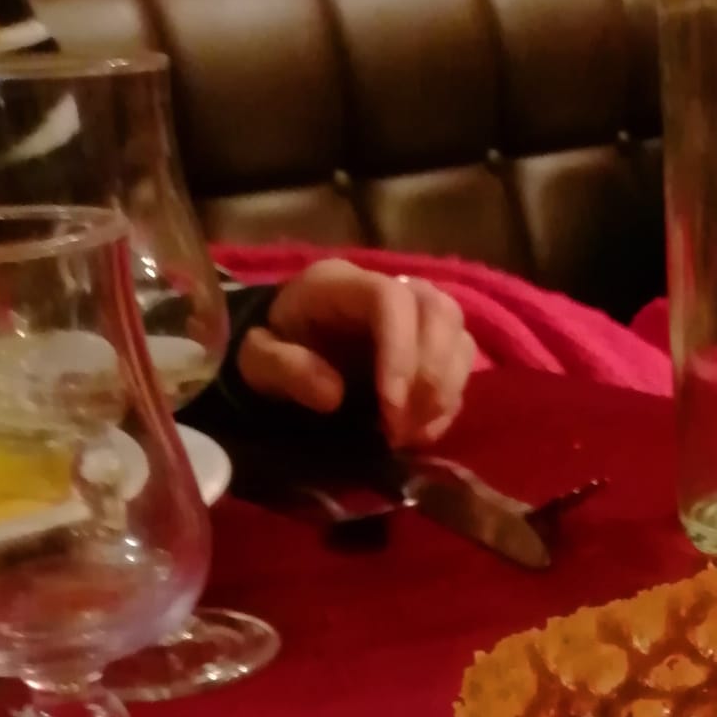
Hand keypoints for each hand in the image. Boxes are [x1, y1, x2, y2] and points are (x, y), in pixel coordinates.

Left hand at [235, 260, 476, 447]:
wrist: (285, 347)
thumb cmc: (272, 348)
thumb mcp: (255, 360)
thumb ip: (283, 368)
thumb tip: (333, 394)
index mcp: (341, 284)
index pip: (391, 300)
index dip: (401, 353)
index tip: (391, 407)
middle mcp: (388, 288)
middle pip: (440, 311)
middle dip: (431, 376)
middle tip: (402, 427)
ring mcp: (417, 314)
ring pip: (459, 337)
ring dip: (444, 392)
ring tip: (410, 433)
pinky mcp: (432, 342)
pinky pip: (462, 366)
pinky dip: (448, 403)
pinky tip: (419, 430)